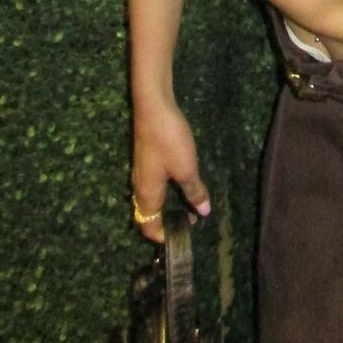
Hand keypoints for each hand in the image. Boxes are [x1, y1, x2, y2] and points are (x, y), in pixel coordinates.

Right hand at [131, 98, 210, 242]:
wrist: (153, 107)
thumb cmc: (169, 141)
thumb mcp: (187, 168)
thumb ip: (194, 191)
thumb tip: (203, 212)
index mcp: (147, 195)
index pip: (148, 226)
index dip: (164, 236)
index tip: (184, 235)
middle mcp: (139, 186)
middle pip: (147, 214)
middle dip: (165, 222)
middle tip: (188, 220)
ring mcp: (140, 171)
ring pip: (149, 198)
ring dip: (165, 206)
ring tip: (187, 203)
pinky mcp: (145, 157)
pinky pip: (151, 184)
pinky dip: (164, 191)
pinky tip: (178, 180)